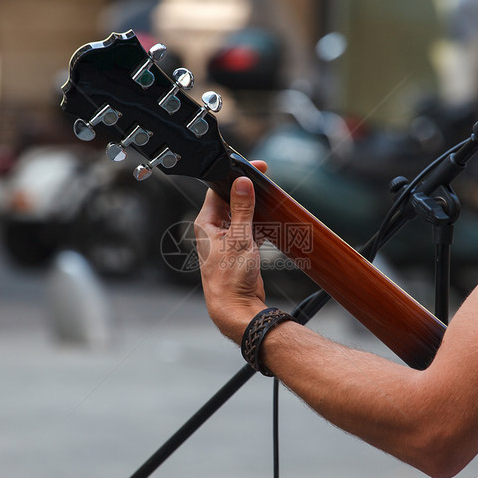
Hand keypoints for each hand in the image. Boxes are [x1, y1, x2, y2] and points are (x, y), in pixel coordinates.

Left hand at [194, 161, 269, 340]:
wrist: (236, 307)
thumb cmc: (229, 278)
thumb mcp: (240, 238)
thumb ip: (242, 209)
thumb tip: (241, 183)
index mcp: (206, 222)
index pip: (218, 190)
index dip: (235, 177)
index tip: (254, 169)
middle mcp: (214, 230)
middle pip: (231, 200)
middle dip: (248, 192)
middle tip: (266, 182)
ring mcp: (226, 240)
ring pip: (242, 215)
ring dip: (255, 210)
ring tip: (271, 202)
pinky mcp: (238, 250)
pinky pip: (249, 229)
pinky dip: (260, 224)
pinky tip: (271, 222)